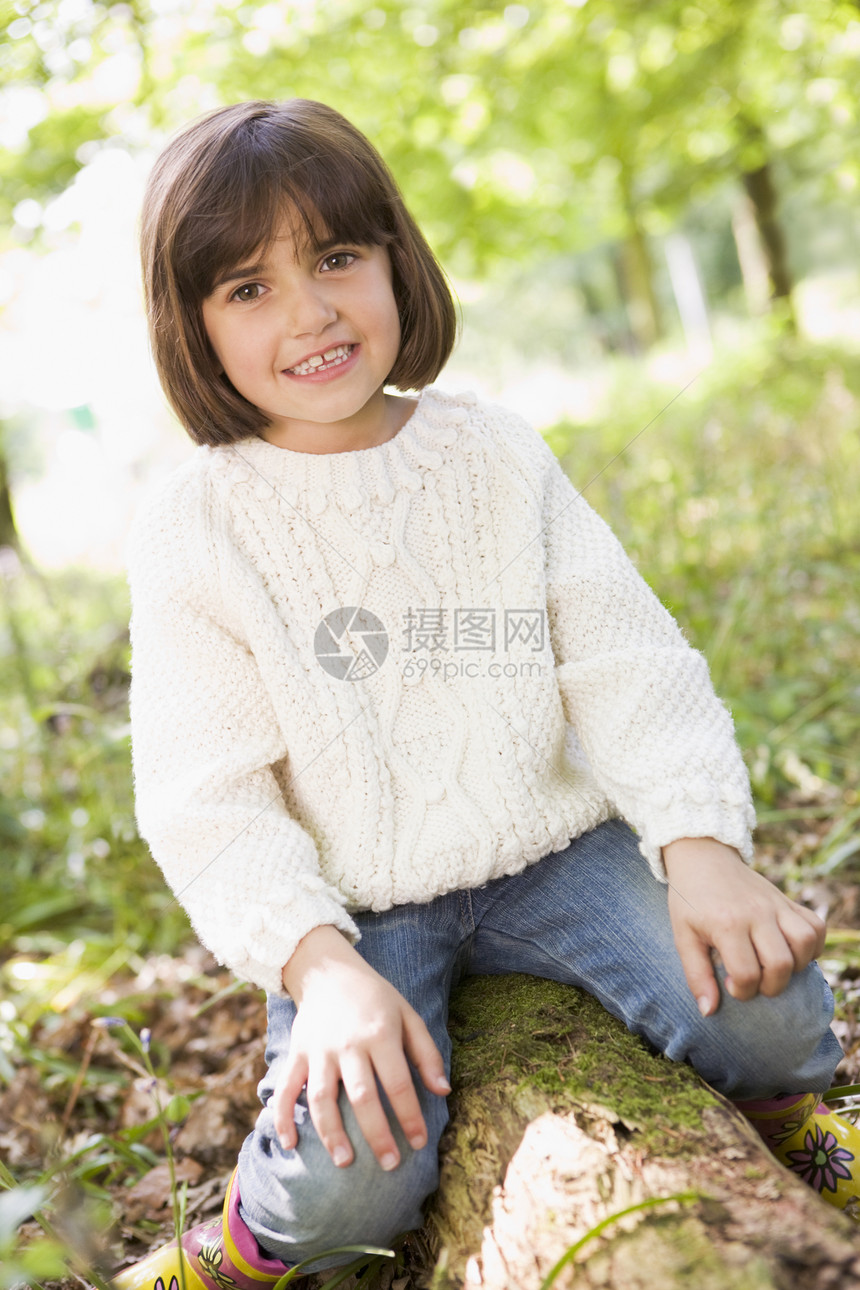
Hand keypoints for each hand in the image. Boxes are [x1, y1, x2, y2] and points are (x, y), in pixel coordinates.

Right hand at [272, 926, 449, 1170]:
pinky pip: (286, 1088)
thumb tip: (444, 1091)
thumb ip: (427, 1053)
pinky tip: (290, 1144)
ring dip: (331, 1133)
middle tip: (389, 1165)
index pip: (398, 1083)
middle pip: (361, 1097)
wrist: (328, 971)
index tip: (418, 1143)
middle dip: (376, 1134)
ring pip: (322, 1098)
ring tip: (344, 1162)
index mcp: (380, 1034)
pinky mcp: (297, 1053)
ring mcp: (319, 1051)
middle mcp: (348, 1045)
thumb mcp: (408, 1015)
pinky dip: (282, 1117)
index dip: (410, 1116)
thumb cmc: (375, 998)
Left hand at [663, 837, 825, 1016]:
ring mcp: (775, 904)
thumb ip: (696, 975)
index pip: (747, 974)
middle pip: (781, 964)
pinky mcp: (787, 900)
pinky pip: (816, 926)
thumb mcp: (683, 936)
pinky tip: (792, 951)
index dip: (742, 992)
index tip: (731, 985)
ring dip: (796, 966)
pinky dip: (813, 945)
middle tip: (754, 981)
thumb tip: (709, 1012)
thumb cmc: (689, 900)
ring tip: (774, 966)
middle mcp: (756, 913)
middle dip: (771, 986)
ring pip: (805, 943)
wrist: (702, 857)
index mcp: (726, 924)